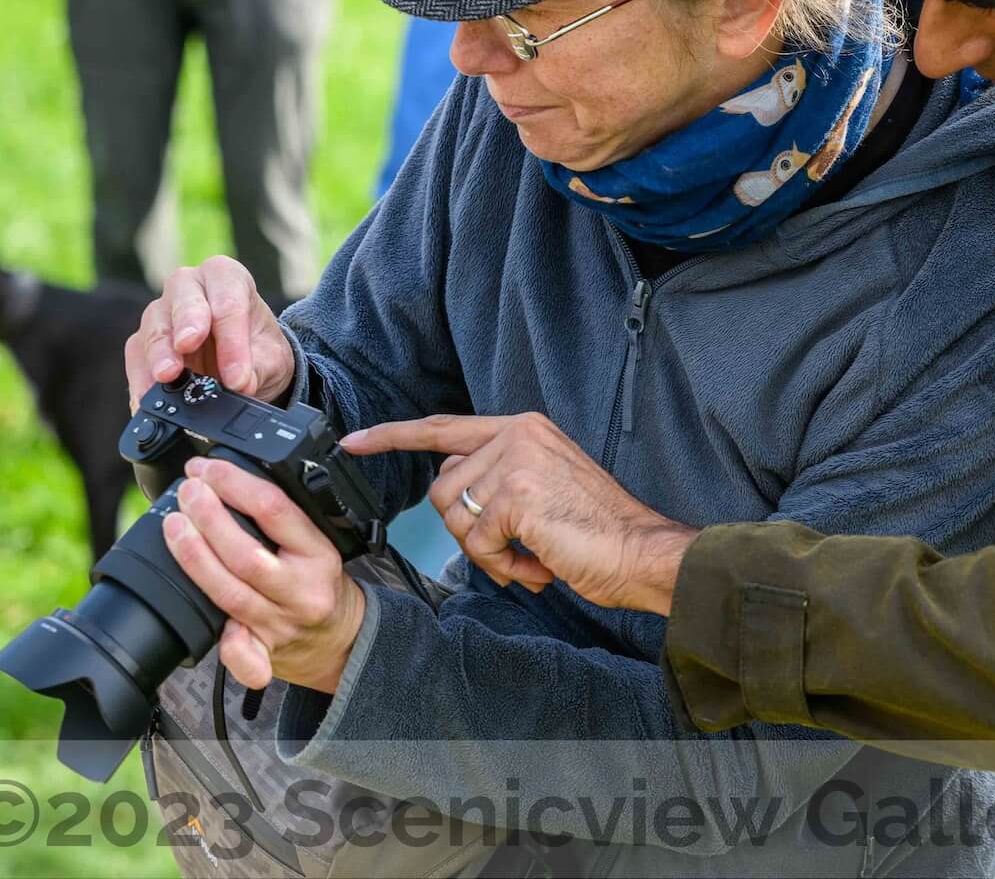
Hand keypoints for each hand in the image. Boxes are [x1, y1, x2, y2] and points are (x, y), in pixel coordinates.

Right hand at [126, 256, 292, 410]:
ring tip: (166, 377)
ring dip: (159, 353)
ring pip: (154, 325)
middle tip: (188, 346)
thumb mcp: (271, 359)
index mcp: (228, 278)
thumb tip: (241, 386)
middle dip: (187, 323)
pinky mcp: (142, 342)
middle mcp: (190, 286)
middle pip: (184, 298)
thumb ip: (258, 370)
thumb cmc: (258, 350)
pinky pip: (137, 356)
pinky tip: (149, 397)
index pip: (230, 301)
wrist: (243, 370)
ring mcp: (161, 313)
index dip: (233, 339)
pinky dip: (143, 378)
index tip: (238, 377)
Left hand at [162, 456, 365, 692]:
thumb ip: (282, 521)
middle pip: (246, 554)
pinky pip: (242, 654)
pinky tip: (198, 621)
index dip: (235, 485)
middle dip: (209, 518)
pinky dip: (223, 642)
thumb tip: (228, 482)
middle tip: (188, 492)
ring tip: (174, 525)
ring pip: (230, 594)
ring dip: (195, 558)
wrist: (342, 637)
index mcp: (318, 553)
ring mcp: (281, 623)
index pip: (275, 510)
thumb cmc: (319, 582)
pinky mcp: (265, 652)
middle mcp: (300, 590)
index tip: (209, 470)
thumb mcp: (318, 543)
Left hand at [340, 414, 698, 615]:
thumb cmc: (597, 531)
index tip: (355, 441)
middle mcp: (518, 434)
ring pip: (455, 519)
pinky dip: (504, 566)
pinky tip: (538, 564)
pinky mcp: (517, 494)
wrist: (640, 551)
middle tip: (516, 547)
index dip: (394, 436)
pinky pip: (478, 543)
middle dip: (468, 531)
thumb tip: (453, 488)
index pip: (444, 428)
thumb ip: (499, 475)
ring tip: (531, 556)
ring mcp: (517, 461)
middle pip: (443, 487)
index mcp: (523, 428)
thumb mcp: (544, 486)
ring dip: (488, 553)